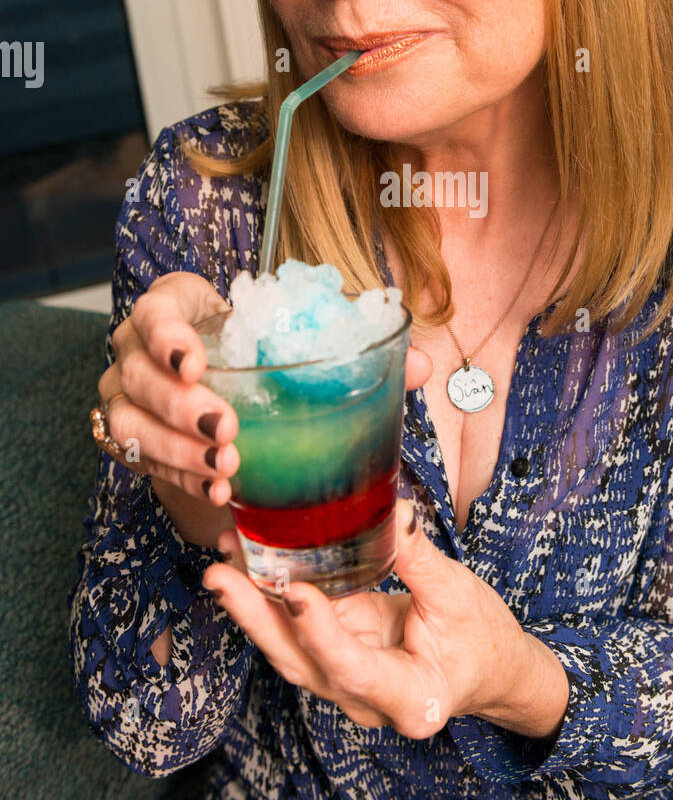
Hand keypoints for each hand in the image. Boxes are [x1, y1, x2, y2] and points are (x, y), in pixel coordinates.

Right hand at [98, 273, 432, 547]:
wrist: (225, 390)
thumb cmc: (263, 356)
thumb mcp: (297, 342)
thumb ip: (352, 348)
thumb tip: (419, 364)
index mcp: (176, 308)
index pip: (155, 309)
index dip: (168, 334)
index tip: (198, 362)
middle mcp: (139, 349)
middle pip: (138, 373)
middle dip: (181, 407)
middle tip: (228, 430)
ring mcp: (127, 396)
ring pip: (130, 424)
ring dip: (178, 450)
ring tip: (226, 469)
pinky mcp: (132, 440)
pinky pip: (141, 463)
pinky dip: (179, 478)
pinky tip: (217, 491)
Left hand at [202, 499, 534, 737]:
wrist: (489, 670)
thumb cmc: (481, 639)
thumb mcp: (459, 596)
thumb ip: (420, 559)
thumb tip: (391, 510)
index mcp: (410, 697)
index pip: (353, 668)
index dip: (320, 632)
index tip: (295, 592)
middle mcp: (366, 702)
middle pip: (302, 663)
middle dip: (257, 618)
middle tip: (220, 575)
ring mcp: (345, 685)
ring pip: (289, 650)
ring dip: (252, 608)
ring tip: (222, 561)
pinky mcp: (335, 659)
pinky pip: (295, 632)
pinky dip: (269, 600)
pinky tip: (246, 565)